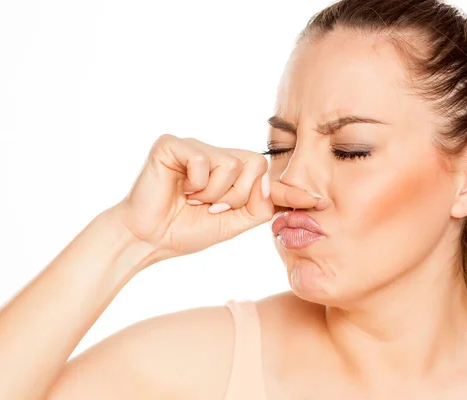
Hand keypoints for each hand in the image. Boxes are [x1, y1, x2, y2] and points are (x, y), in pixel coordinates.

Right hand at [112, 134, 320, 262]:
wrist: (148, 239)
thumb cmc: (186, 230)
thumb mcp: (232, 223)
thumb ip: (258, 208)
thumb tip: (284, 193)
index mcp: (230, 171)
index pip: (266, 173)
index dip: (289, 188)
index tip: (317, 200)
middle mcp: (216, 154)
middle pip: (255, 165)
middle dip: (237, 196)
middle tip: (211, 207)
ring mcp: (195, 147)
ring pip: (231, 165)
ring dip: (214, 194)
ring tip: (192, 199)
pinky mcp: (173, 144)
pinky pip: (204, 161)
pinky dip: (195, 184)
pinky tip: (180, 189)